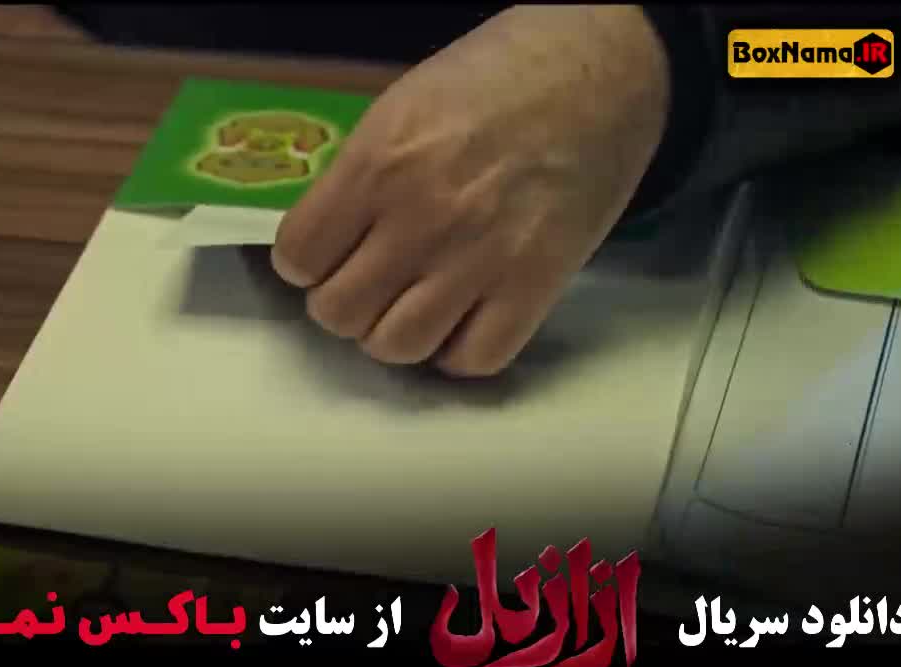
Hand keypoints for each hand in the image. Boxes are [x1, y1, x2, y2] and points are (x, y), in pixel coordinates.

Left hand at [272, 5, 670, 376]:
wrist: (601, 73)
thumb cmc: (498, 78)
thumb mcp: (402, 106)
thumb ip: (358, 177)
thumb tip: (324, 242)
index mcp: (379, 162)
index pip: (300, 256)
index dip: (305, 262)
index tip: (324, 257)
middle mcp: (422, 217)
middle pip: (340, 312)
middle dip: (345, 303)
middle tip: (368, 284)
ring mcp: (480, 258)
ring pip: (396, 346)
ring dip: (395, 332)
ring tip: (410, 306)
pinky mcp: (535, 285)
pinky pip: (473, 359)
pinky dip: (459, 352)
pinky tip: (461, 321)